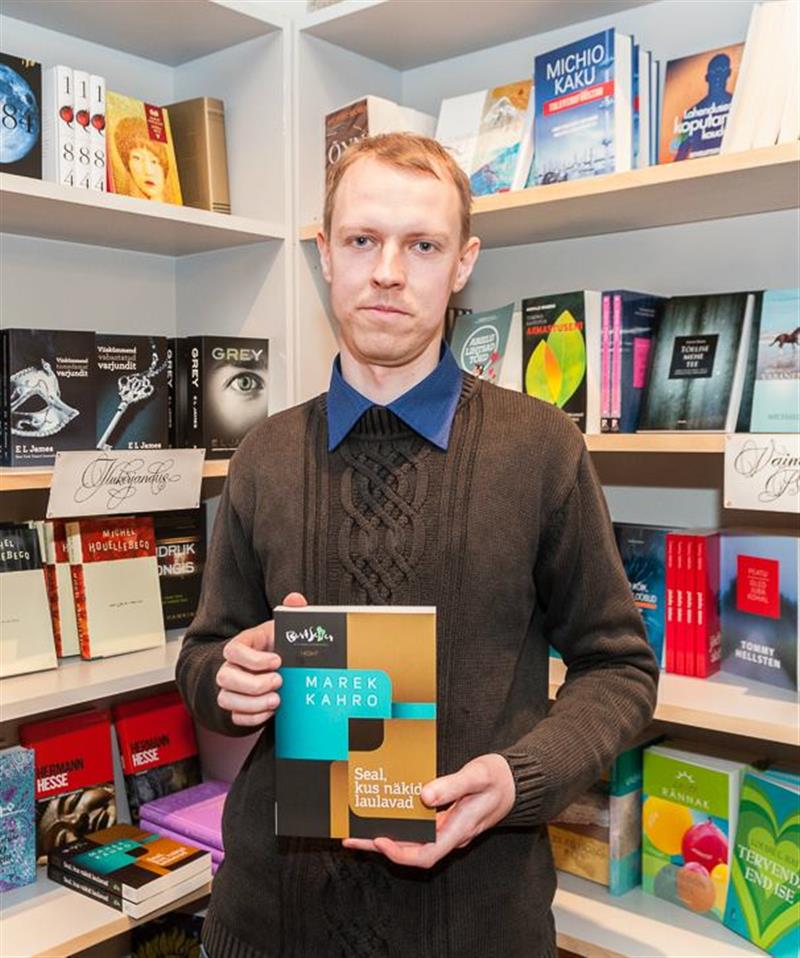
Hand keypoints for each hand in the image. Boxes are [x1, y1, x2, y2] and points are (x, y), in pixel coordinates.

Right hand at [215, 591, 306, 726]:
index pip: (234, 650)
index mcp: (242, 645)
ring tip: (276, 700)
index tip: (278, 661)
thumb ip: (291, 612)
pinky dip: (252, 717)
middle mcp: (231, 666)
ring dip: (252, 703)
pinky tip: (270, 711)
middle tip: (278, 682)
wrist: (274, 666)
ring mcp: (230, 687)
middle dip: (253, 684)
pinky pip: (235, 717)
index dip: (254, 659)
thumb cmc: (276, 646)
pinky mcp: (236, 706)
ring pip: (226, 699)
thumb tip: (295, 600)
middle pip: (225, 677)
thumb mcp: (284, 628)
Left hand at [342, 752, 514, 867]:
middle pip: (413, 851)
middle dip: (381, 845)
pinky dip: (402, 823)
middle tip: (352, 837)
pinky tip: (388, 813)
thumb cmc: (499, 779)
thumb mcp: (477, 776)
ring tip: (360, 827)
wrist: (517, 782)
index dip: (400, 853)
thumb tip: (424, 796)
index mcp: (459, 830)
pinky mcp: (447, 820)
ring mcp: (449, 829)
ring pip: (415, 840)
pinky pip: (421, 828)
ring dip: (388, 835)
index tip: (380, 839)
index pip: (426, 855)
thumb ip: (452, 786)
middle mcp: (451, 834)